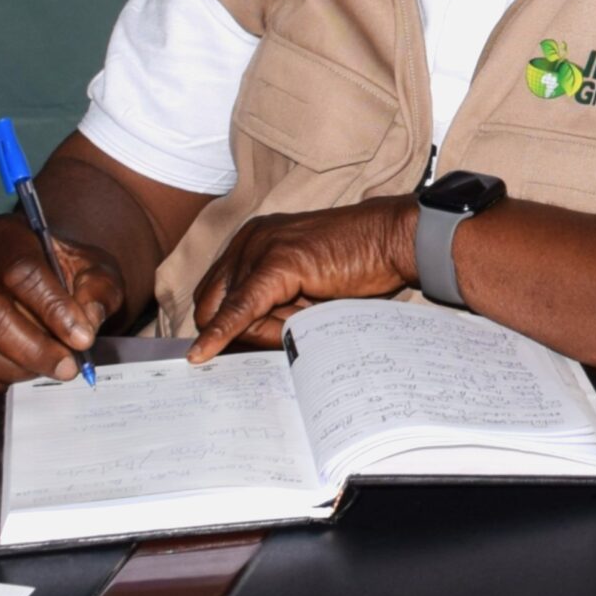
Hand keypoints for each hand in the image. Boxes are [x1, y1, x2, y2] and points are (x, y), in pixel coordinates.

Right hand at [0, 213, 126, 394]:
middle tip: (67, 367)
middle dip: (31, 347)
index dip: (52, 308)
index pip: (20, 269)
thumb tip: (87, 319)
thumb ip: (98, 289)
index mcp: (3, 235)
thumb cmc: (64, 273)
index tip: (82, 338)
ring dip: (11, 368)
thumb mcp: (94, 270)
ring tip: (43, 369)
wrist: (37, 279)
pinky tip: (14, 375)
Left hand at [187, 195, 420, 360]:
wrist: (393, 240)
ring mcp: (259, 246)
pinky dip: (222, 334)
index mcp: (251, 243)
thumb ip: (271, 311)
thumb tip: (239, 346)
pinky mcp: (276, 262)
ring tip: (308, 315)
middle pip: (210, 304)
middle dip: (237, 333)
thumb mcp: (302, 293)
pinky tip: (203, 355)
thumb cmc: (358, 268)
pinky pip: (239, 308)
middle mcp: (248, 240)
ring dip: (263, 332)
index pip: (215, 296)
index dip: (223, 328)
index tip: (229, 355)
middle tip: (284, 336)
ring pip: (230, 312)